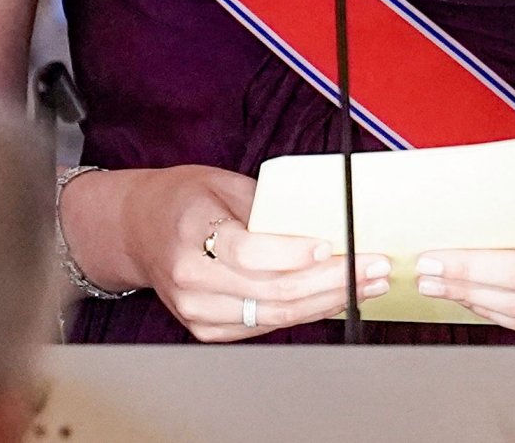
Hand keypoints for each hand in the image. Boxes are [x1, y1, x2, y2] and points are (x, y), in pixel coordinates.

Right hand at [124, 165, 390, 340]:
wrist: (139, 230)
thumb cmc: (186, 198)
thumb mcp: (223, 183)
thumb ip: (268, 208)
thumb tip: (325, 224)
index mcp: (192, 234)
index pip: (250, 251)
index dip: (294, 252)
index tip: (332, 244)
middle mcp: (192, 281)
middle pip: (272, 292)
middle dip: (332, 280)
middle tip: (374, 266)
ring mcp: (198, 312)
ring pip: (275, 316)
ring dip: (329, 301)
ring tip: (370, 284)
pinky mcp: (207, 330)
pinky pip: (265, 326)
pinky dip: (306, 313)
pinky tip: (336, 297)